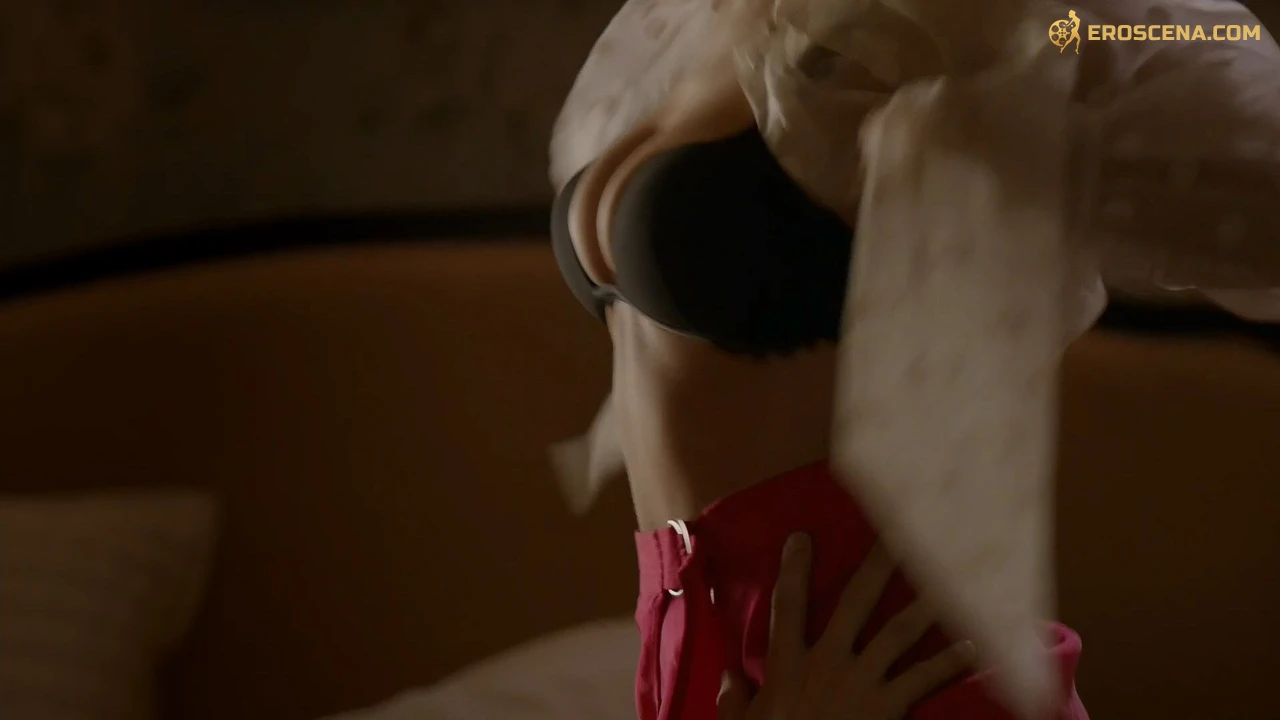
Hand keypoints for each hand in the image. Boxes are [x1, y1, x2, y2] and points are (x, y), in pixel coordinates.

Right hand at [716, 534, 974, 719]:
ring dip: (926, 603)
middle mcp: (827, 662)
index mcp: (788, 664)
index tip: (802, 537)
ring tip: (950, 576)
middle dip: (878, 564)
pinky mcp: (888, 706)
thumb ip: (734, 700)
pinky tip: (973, 645)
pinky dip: (950, 662)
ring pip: (898, 631)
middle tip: (900, 531)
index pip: (788, 605)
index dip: (794, 569)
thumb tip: (728, 675)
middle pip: (856, 601)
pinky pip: (923, 678)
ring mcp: (861, 681)